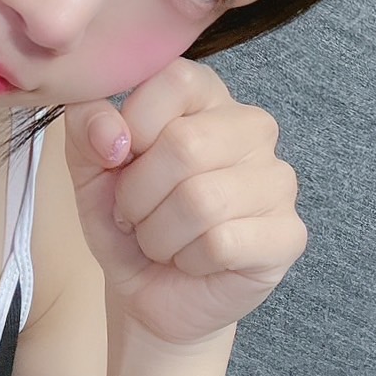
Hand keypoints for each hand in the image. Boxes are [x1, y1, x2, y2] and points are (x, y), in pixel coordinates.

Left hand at [63, 59, 307, 346]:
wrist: (148, 294)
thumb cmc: (125, 222)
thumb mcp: (88, 169)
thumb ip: (87, 129)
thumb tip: (113, 134)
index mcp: (207, 96)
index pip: (175, 80)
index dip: (133, 127)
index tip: (120, 161)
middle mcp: (252, 128)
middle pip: (186, 144)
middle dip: (138, 194)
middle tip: (135, 214)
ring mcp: (278, 181)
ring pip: (201, 200)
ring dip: (159, 234)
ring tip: (161, 239)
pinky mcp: (288, 234)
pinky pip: (222, 242)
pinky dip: (188, 260)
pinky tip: (192, 260)